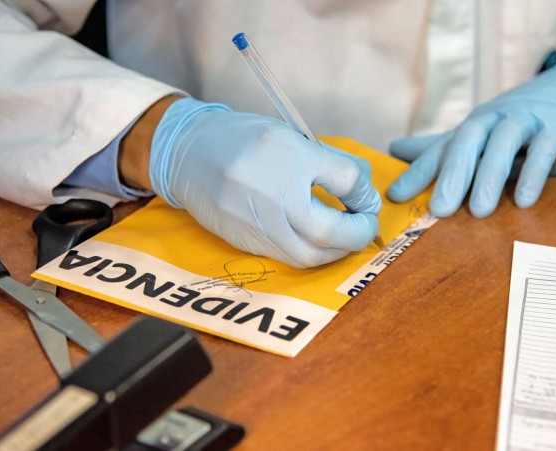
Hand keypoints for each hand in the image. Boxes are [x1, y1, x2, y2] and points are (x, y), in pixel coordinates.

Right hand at [148, 98, 381, 267]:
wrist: (189, 153)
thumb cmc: (245, 140)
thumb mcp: (291, 138)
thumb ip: (332, 164)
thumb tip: (365, 194)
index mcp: (287, 158)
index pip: (346, 181)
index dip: (365, 192)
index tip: (365, 196)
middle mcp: (271, 195)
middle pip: (330, 231)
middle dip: (358, 232)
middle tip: (366, 223)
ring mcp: (256, 224)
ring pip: (310, 255)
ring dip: (337, 250)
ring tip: (344, 236)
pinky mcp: (246, 242)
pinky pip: (288, 257)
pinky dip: (310, 253)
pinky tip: (316, 240)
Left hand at [387, 53, 555, 217]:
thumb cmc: (523, 117)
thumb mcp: (481, 131)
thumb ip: (443, 146)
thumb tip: (394, 148)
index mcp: (473, 126)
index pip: (440, 149)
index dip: (416, 172)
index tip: (394, 197)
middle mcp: (494, 119)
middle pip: (467, 141)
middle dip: (452, 175)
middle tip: (439, 210)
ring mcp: (527, 119)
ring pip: (503, 142)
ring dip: (490, 176)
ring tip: (479, 211)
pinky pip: (545, 147)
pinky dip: (535, 172)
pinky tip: (525, 200)